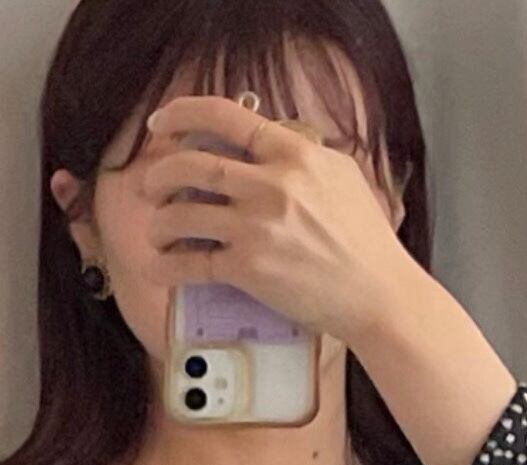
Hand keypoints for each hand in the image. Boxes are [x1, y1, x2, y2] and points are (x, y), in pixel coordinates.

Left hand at [130, 93, 424, 349]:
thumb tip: (268, 141)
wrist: (374, 288)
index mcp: (294, 153)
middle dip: (160, 174)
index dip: (185, 114)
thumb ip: (300, 155)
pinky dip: (163, 265)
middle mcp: (271, 184)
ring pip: (181, 215)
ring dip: (158, 223)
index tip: (162, 122)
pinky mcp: (246, 269)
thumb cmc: (361, 235)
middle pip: (192, 165)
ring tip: (159, 231)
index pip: (229, 117)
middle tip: (152, 186)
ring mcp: (256, 227)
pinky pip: (187, 265)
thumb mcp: (337, 174)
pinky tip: (157, 265)